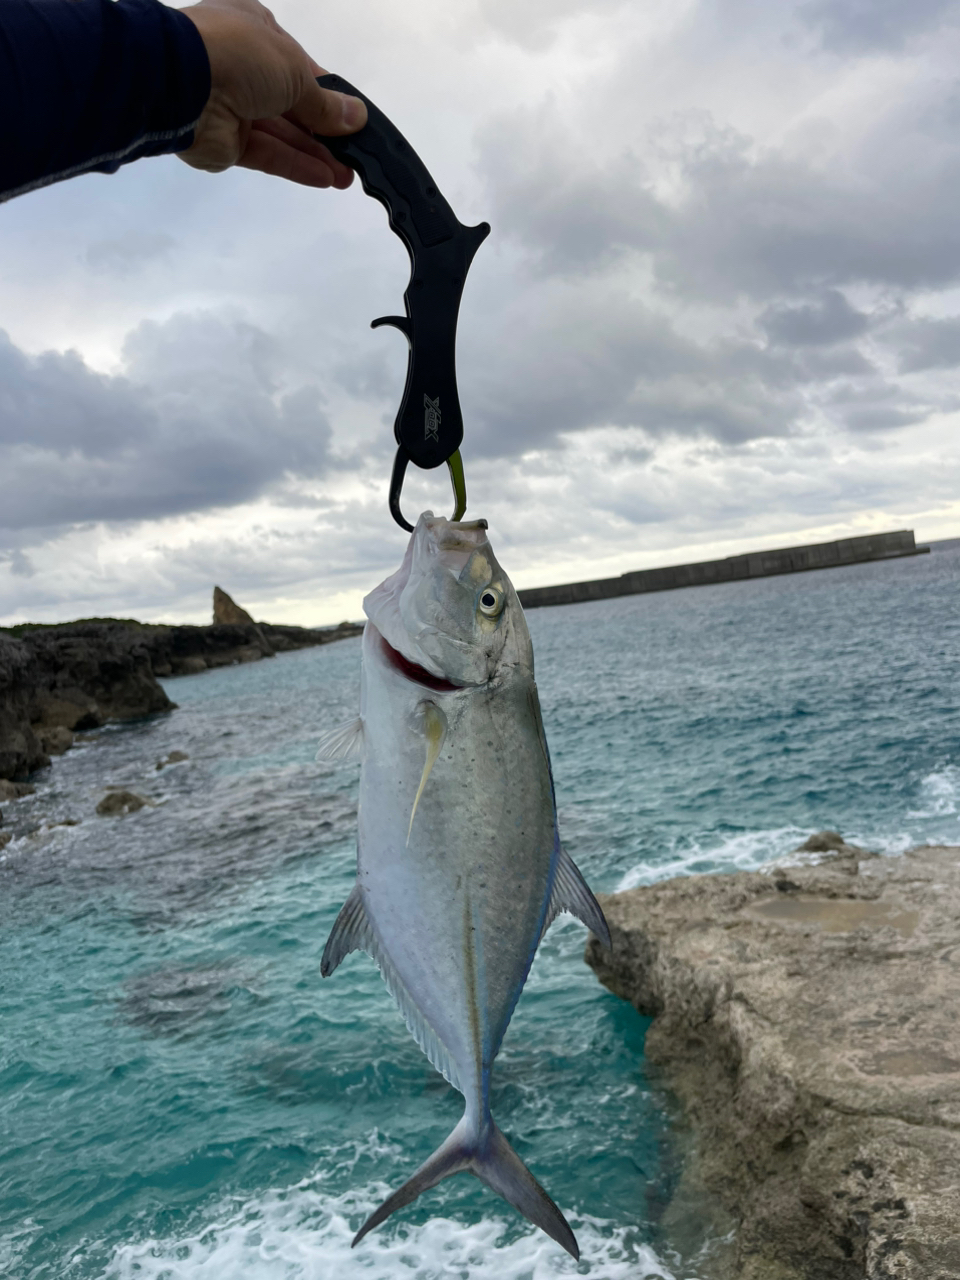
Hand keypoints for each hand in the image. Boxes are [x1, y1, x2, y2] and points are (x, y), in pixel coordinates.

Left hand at [179, 0, 366, 187]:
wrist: (181, 83)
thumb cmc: (240, 54)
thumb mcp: (294, 71)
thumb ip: (325, 102)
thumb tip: (356, 117)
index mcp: (255, 30)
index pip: (297, 63)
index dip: (325, 91)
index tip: (350, 115)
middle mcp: (244, 66)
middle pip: (292, 103)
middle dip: (324, 129)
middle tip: (355, 153)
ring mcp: (233, 105)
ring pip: (282, 132)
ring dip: (315, 153)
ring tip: (347, 174)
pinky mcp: (226, 142)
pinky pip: (267, 153)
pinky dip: (295, 164)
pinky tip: (326, 177)